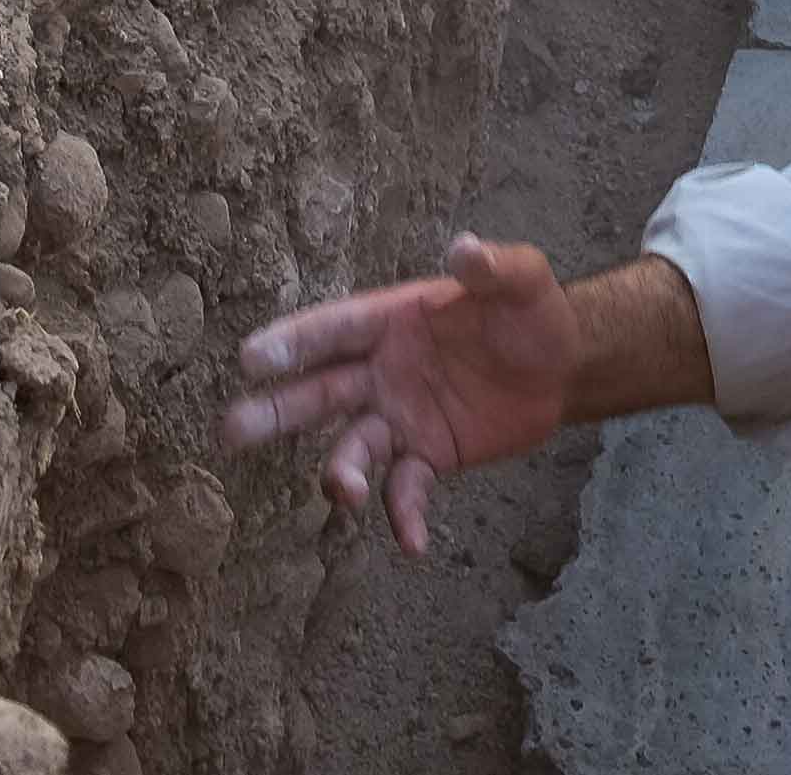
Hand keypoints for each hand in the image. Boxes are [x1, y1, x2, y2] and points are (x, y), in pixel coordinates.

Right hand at [224, 232, 586, 552]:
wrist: (560, 366)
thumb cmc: (530, 310)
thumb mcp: (522, 279)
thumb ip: (493, 267)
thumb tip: (463, 249)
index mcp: (393, 319)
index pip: (334, 329)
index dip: (293, 342)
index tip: (249, 358)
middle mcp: (382, 371)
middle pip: (320, 392)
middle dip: (276, 410)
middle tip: (229, 430)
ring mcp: (399, 417)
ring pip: (351, 448)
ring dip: (339, 472)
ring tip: (343, 492)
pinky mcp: (425, 457)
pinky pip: (403, 490)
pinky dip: (402, 516)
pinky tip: (413, 542)